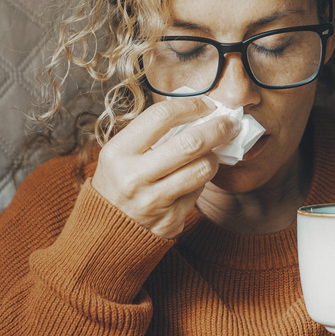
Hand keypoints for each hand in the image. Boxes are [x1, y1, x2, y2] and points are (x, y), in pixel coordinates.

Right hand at [91, 97, 239, 238]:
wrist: (105, 230)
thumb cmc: (118, 181)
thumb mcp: (120, 153)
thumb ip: (152, 133)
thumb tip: (197, 112)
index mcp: (118, 152)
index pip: (162, 116)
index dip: (191, 105)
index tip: (207, 105)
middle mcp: (134, 177)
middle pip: (191, 143)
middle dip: (218, 128)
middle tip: (229, 122)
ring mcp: (153, 202)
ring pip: (203, 168)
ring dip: (214, 156)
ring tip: (212, 151)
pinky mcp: (170, 221)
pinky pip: (198, 192)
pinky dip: (200, 180)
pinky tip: (194, 177)